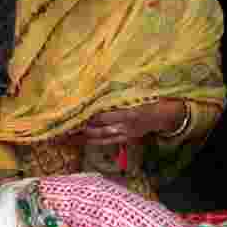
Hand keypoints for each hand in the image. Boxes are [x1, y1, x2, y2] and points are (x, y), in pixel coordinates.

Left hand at [71, 100, 187, 145]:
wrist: (164, 114)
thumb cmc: (150, 97)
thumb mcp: (136, 91)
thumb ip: (117, 91)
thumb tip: (96, 84)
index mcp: (128, 112)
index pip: (102, 115)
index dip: (86, 115)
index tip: (71, 112)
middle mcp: (125, 125)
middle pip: (98, 128)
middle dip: (79, 128)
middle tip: (62, 126)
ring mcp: (124, 134)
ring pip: (99, 137)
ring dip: (82, 137)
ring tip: (66, 136)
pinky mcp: (125, 139)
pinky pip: (106, 142)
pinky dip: (92, 141)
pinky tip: (81, 140)